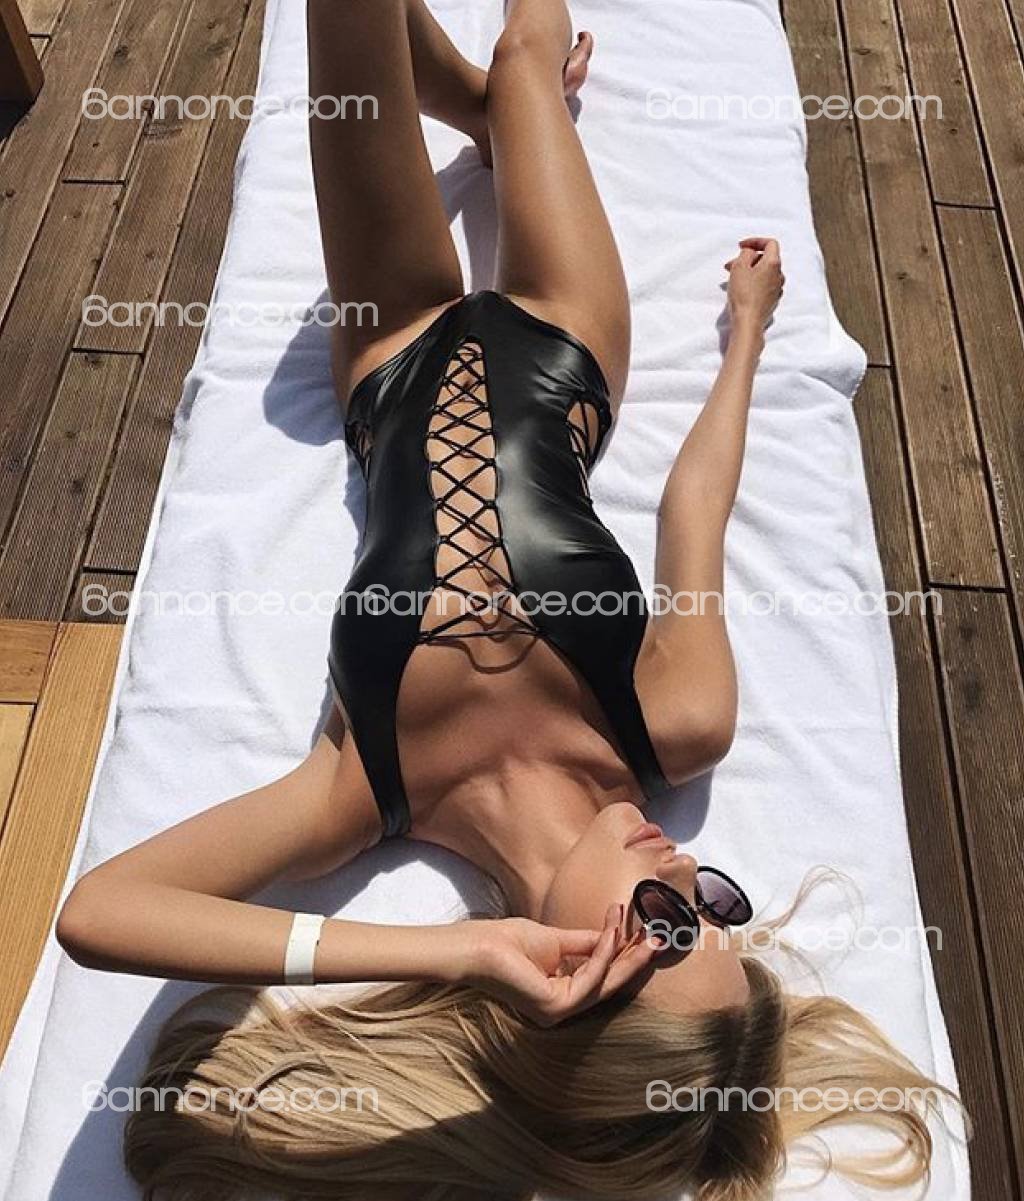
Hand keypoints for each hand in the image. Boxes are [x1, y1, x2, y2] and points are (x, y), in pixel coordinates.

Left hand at [454, 905, 659, 1026]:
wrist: (477, 946)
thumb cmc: (507, 942)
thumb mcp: (556, 939)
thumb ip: (586, 942)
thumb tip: (614, 935)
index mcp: (562, 995)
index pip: (601, 978)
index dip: (625, 956)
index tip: (644, 933)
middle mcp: (562, 1009)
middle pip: (608, 984)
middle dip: (634, 961)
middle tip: (659, 938)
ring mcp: (558, 1012)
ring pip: (604, 983)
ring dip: (623, 954)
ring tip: (639, 931)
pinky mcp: (554, 1006)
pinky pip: (590, 978)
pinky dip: (604, 954)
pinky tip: (612, 933)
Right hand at [724, 237, 783, 329]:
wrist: (748, 322)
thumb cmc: (743, 295)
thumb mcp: (739, 267)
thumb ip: (746, 253)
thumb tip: (750, 253)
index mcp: (774, 264)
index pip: (770, 243)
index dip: (755, 241)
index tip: (741, 246)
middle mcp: (779, 275)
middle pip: (765, 259)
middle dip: (748, 259)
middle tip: (730, 265)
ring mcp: (777, 289)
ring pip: (763, 273)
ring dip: (749, 271)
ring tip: (733, 277)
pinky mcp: (772, 300)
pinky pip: (764, 285)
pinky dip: (753, 282)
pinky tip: (741, 289)